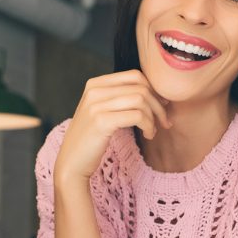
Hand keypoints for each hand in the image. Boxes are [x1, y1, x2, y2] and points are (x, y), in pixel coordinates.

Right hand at [54, 69, 171, 182]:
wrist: (72, 162)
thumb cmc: (92, 138)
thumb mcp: (103, 111)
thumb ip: (120, 98)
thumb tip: (155, 93)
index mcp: (95, 84)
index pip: (135, 76)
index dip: (153, 90)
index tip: (162, 105)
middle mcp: (94, 90)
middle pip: (141, 88)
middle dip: (158, 105)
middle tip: (164, 122)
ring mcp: (96, 105)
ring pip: (141, 100)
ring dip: (154, 117)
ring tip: (152, 131)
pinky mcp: (101, 121)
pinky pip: (137, 115)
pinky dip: (148, 126)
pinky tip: (148, 135)